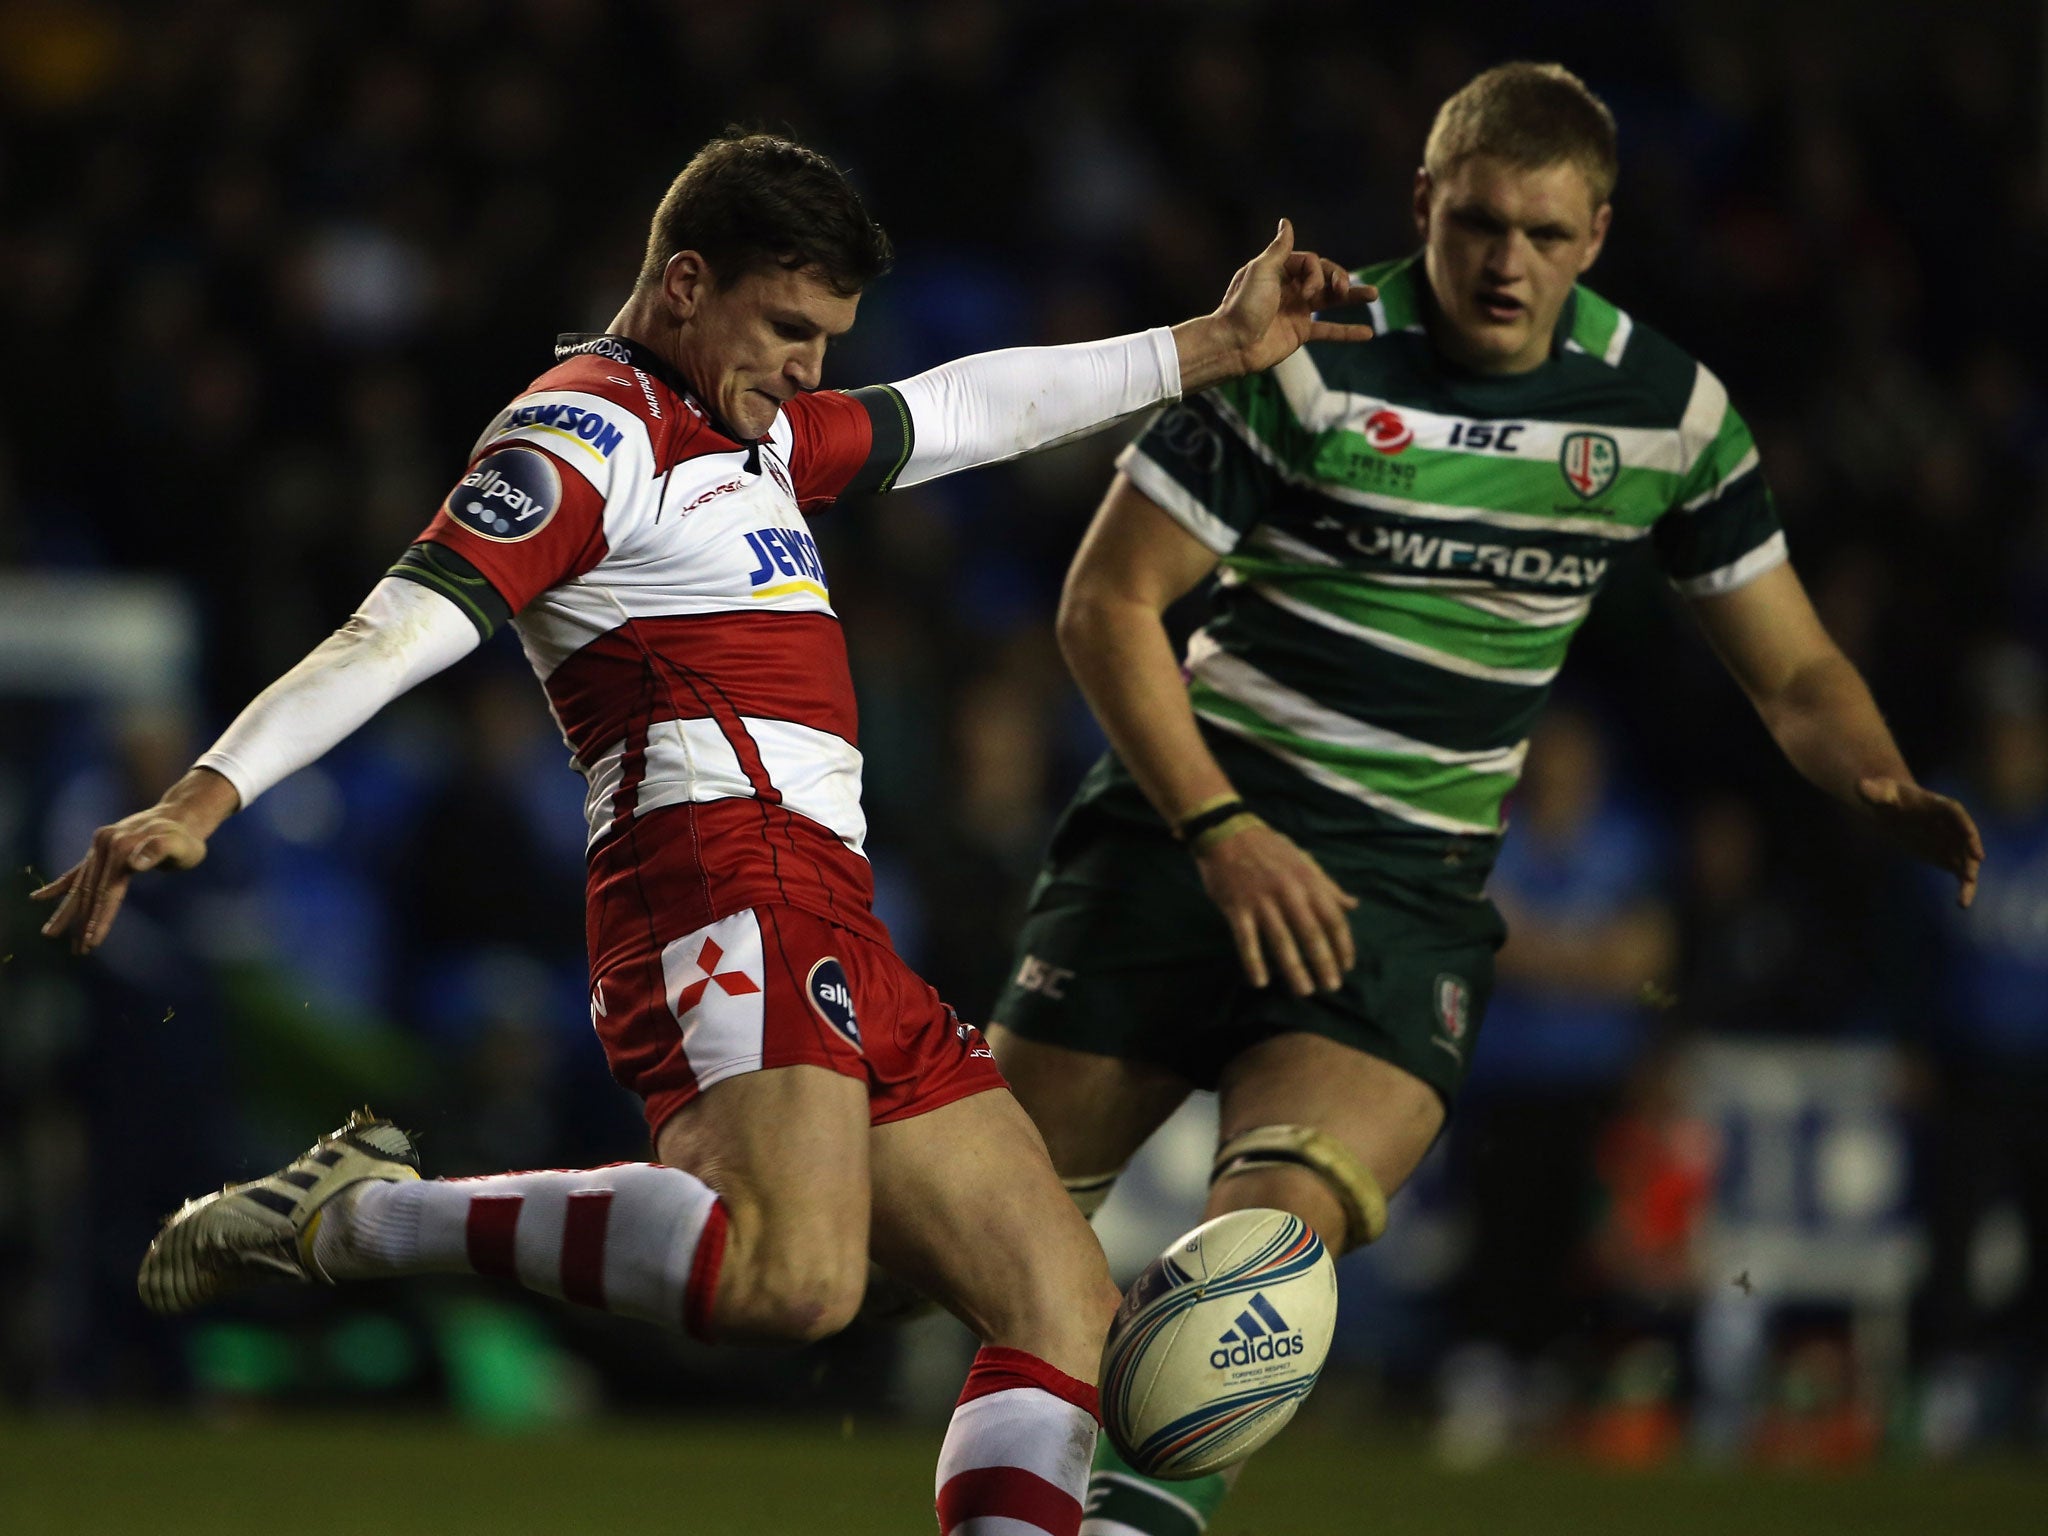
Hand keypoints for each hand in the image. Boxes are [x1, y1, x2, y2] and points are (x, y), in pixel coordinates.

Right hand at [33, 769, 237, 953]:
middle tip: (78, 951)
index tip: (92, 942)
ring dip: (68, 911)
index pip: (107, 891)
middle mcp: (106, 846)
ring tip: (50, 934)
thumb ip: (159, 850)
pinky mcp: (100, 848)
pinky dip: (59, 886)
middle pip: (90, 891)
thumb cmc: (186, 837)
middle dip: (82, 923)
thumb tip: (134, 863)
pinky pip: (76, 871)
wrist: (182, 814)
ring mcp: (100, 846)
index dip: (100, 918)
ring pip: (80, 885)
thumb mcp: (181, 845)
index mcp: (122, 849)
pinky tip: (38, 897)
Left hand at [1173, 219, 1376, 392]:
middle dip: (1338, 279)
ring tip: (1374, 295)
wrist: (1233, 345)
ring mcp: (1296, 311)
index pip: (1311, 261)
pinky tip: (1368, 333)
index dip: (1316, 273)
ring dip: (1353, 296)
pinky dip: (1347, 332)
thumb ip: (1279, 249)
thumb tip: (1286, 222)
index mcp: (1279, 271)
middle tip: (1344, 289)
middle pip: (1324, 276)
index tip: (1306, 292)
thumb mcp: (1261, 271)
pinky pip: (1328, 331)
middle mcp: (1290, 288)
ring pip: (1331, 300)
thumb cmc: (1244, 305)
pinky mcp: (1300, 333)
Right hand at [1195, 820, 1360, 994]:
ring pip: (1282, 942)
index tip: (1346, 966)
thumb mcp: (1304, 860)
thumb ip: (1328, 885)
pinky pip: (1247, 941)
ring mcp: (1262, 901)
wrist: (1226, 832)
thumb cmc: (1268, 847)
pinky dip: (1253, 962)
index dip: (1343, 945)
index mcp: (1308, 881)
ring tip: (1303, 990)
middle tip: (1331, 987)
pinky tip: (1260, 982)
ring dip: (1294, 969)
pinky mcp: (1237, 908)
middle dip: (1324, 963)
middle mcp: (1289, 892)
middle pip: (1311, 934)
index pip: (1333, 919)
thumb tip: (1353, 905)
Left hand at [1857, 775, 1983, 907]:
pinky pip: (1960, 873)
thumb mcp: (1878, 792)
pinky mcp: (1948, 857)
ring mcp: (1952, 842)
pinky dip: (1963, 888)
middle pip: (1966, 839)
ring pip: (1966, 860)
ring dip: (1968, 878)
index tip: (1971, 837)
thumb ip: (1872, 792)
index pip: (1955, 813)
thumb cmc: (1886, 795)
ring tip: (1964, 900)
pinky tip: (1962, 904)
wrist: (1891, 807)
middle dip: (1970, 853)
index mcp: (1938, 805)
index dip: (1964, 825)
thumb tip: (1859, 787)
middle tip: (1970, 871)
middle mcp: (1951, 824)